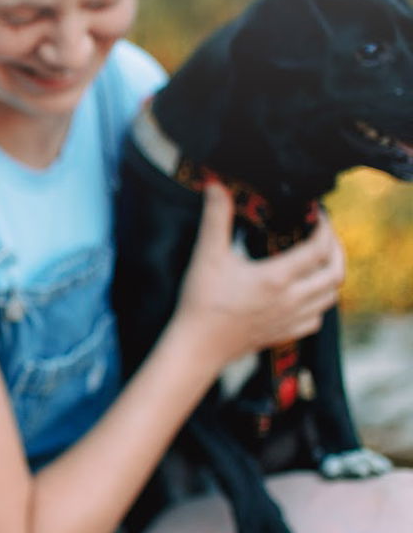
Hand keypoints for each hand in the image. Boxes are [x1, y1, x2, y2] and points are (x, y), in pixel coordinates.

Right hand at [174, 184, 344, 365]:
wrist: (197, 346)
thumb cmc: (201, 302)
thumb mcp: (206, 255)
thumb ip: (215, 218)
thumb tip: (216, 186)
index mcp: (277, 278)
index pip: (319, 248)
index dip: (325, 228)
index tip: (318, 215)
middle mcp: (292, 299)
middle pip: (335, 273)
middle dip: (336, 250)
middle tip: (325, 236)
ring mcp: (290, 319)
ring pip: (331, 297)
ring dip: (332, 276)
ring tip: (321, 262)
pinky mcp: (284, 334)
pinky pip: (316, 319)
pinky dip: (319, 304)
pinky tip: (306, 296)